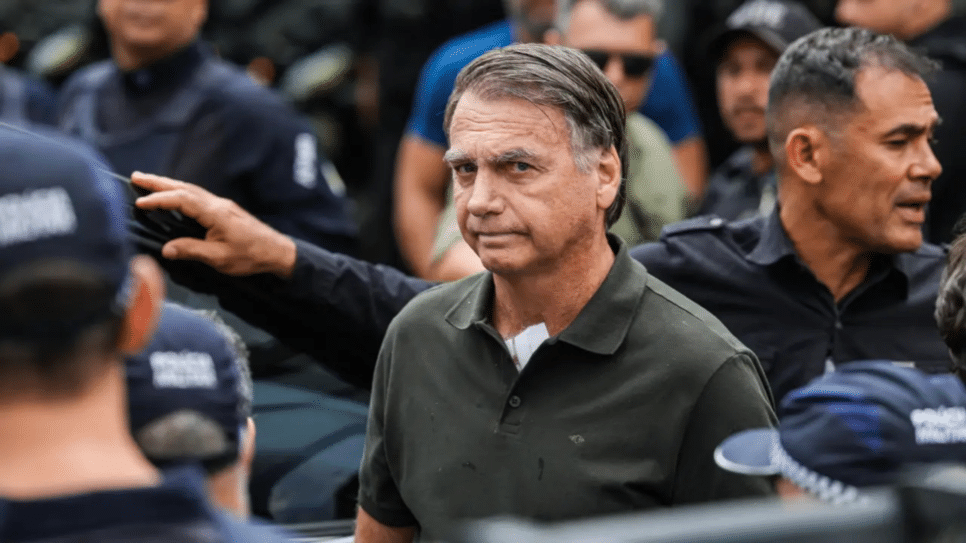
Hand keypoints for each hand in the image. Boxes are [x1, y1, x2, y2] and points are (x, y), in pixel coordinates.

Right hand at [131, 172, 296, 278]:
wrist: (277, 251)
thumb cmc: (250, 256)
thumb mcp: (219, 257)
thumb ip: (192, 250)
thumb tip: (166, 249)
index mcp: (215, 213)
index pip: (182, 200)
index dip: (159, 199)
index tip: (139, 202)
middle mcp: (218, 203)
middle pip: (184, 187)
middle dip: (158, 182)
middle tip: (135, 177)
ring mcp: (222, 204)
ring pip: (191, 189)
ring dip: (168, 185)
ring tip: (147, 182)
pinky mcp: (225, 209)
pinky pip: (197, 195)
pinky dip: (180, 192)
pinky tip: (173, 195)